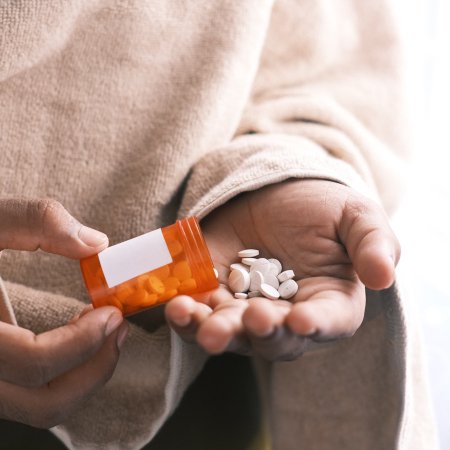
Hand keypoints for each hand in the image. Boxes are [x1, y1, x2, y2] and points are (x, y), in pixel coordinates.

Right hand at [0, 198, 127, 426]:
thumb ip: (34, 221)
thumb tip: (96, 243)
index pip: (34, 362)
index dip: (84, 341)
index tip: (113, 312)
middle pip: (43, 403)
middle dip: (95, 367)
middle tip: (119, 327)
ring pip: (38, 407)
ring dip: (84, 374)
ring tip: (107, 331)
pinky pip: (30, 392)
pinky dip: (64, 372)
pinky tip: (77, 333)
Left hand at [165, 179, 398, 359]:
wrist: (275, 193)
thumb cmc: (320, 207)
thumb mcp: (355, 215)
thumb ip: (373, 242)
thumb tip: (383, 276)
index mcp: (329, 301)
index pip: (329, 321)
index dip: (317, 325)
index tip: (302, 320)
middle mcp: (287, 316)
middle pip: (274, 338)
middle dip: (260, 332)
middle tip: (250, 319)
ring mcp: (247, 307)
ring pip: (232, 332)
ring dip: (212, 330)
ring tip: (192, 317)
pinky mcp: (215, 294)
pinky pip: (200, 312)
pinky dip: (187, 313)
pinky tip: (175, 305)